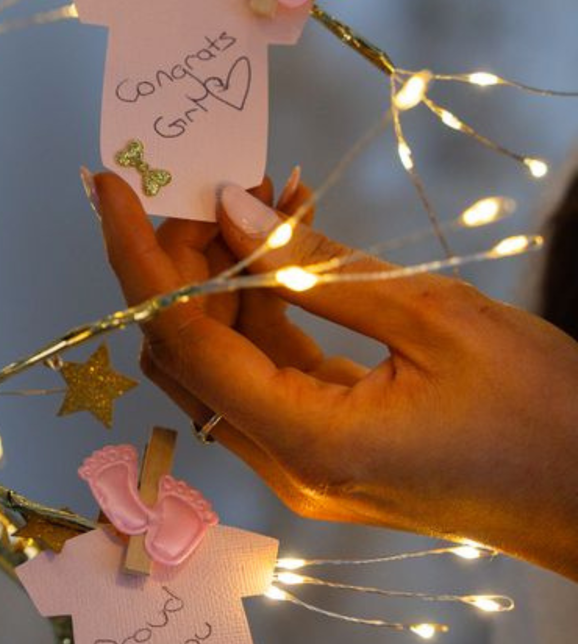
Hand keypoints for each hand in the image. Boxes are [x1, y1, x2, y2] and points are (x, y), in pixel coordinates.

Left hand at [95, 171, 577, 579]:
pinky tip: (283, 242)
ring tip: (257, 194)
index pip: (181, 341)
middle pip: (188, 351)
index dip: (136, 257)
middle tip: (201, 178)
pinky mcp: (323, 447)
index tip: (110, 185)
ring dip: (221, 278)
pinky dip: (263, 306)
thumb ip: (318, 265)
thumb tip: (229, 209)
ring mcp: (301, 463)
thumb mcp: (437, 322)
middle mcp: (285, 465)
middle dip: (178, 259)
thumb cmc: (550, 416)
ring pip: (221, 360)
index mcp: (308, 444)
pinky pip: (266, 371)